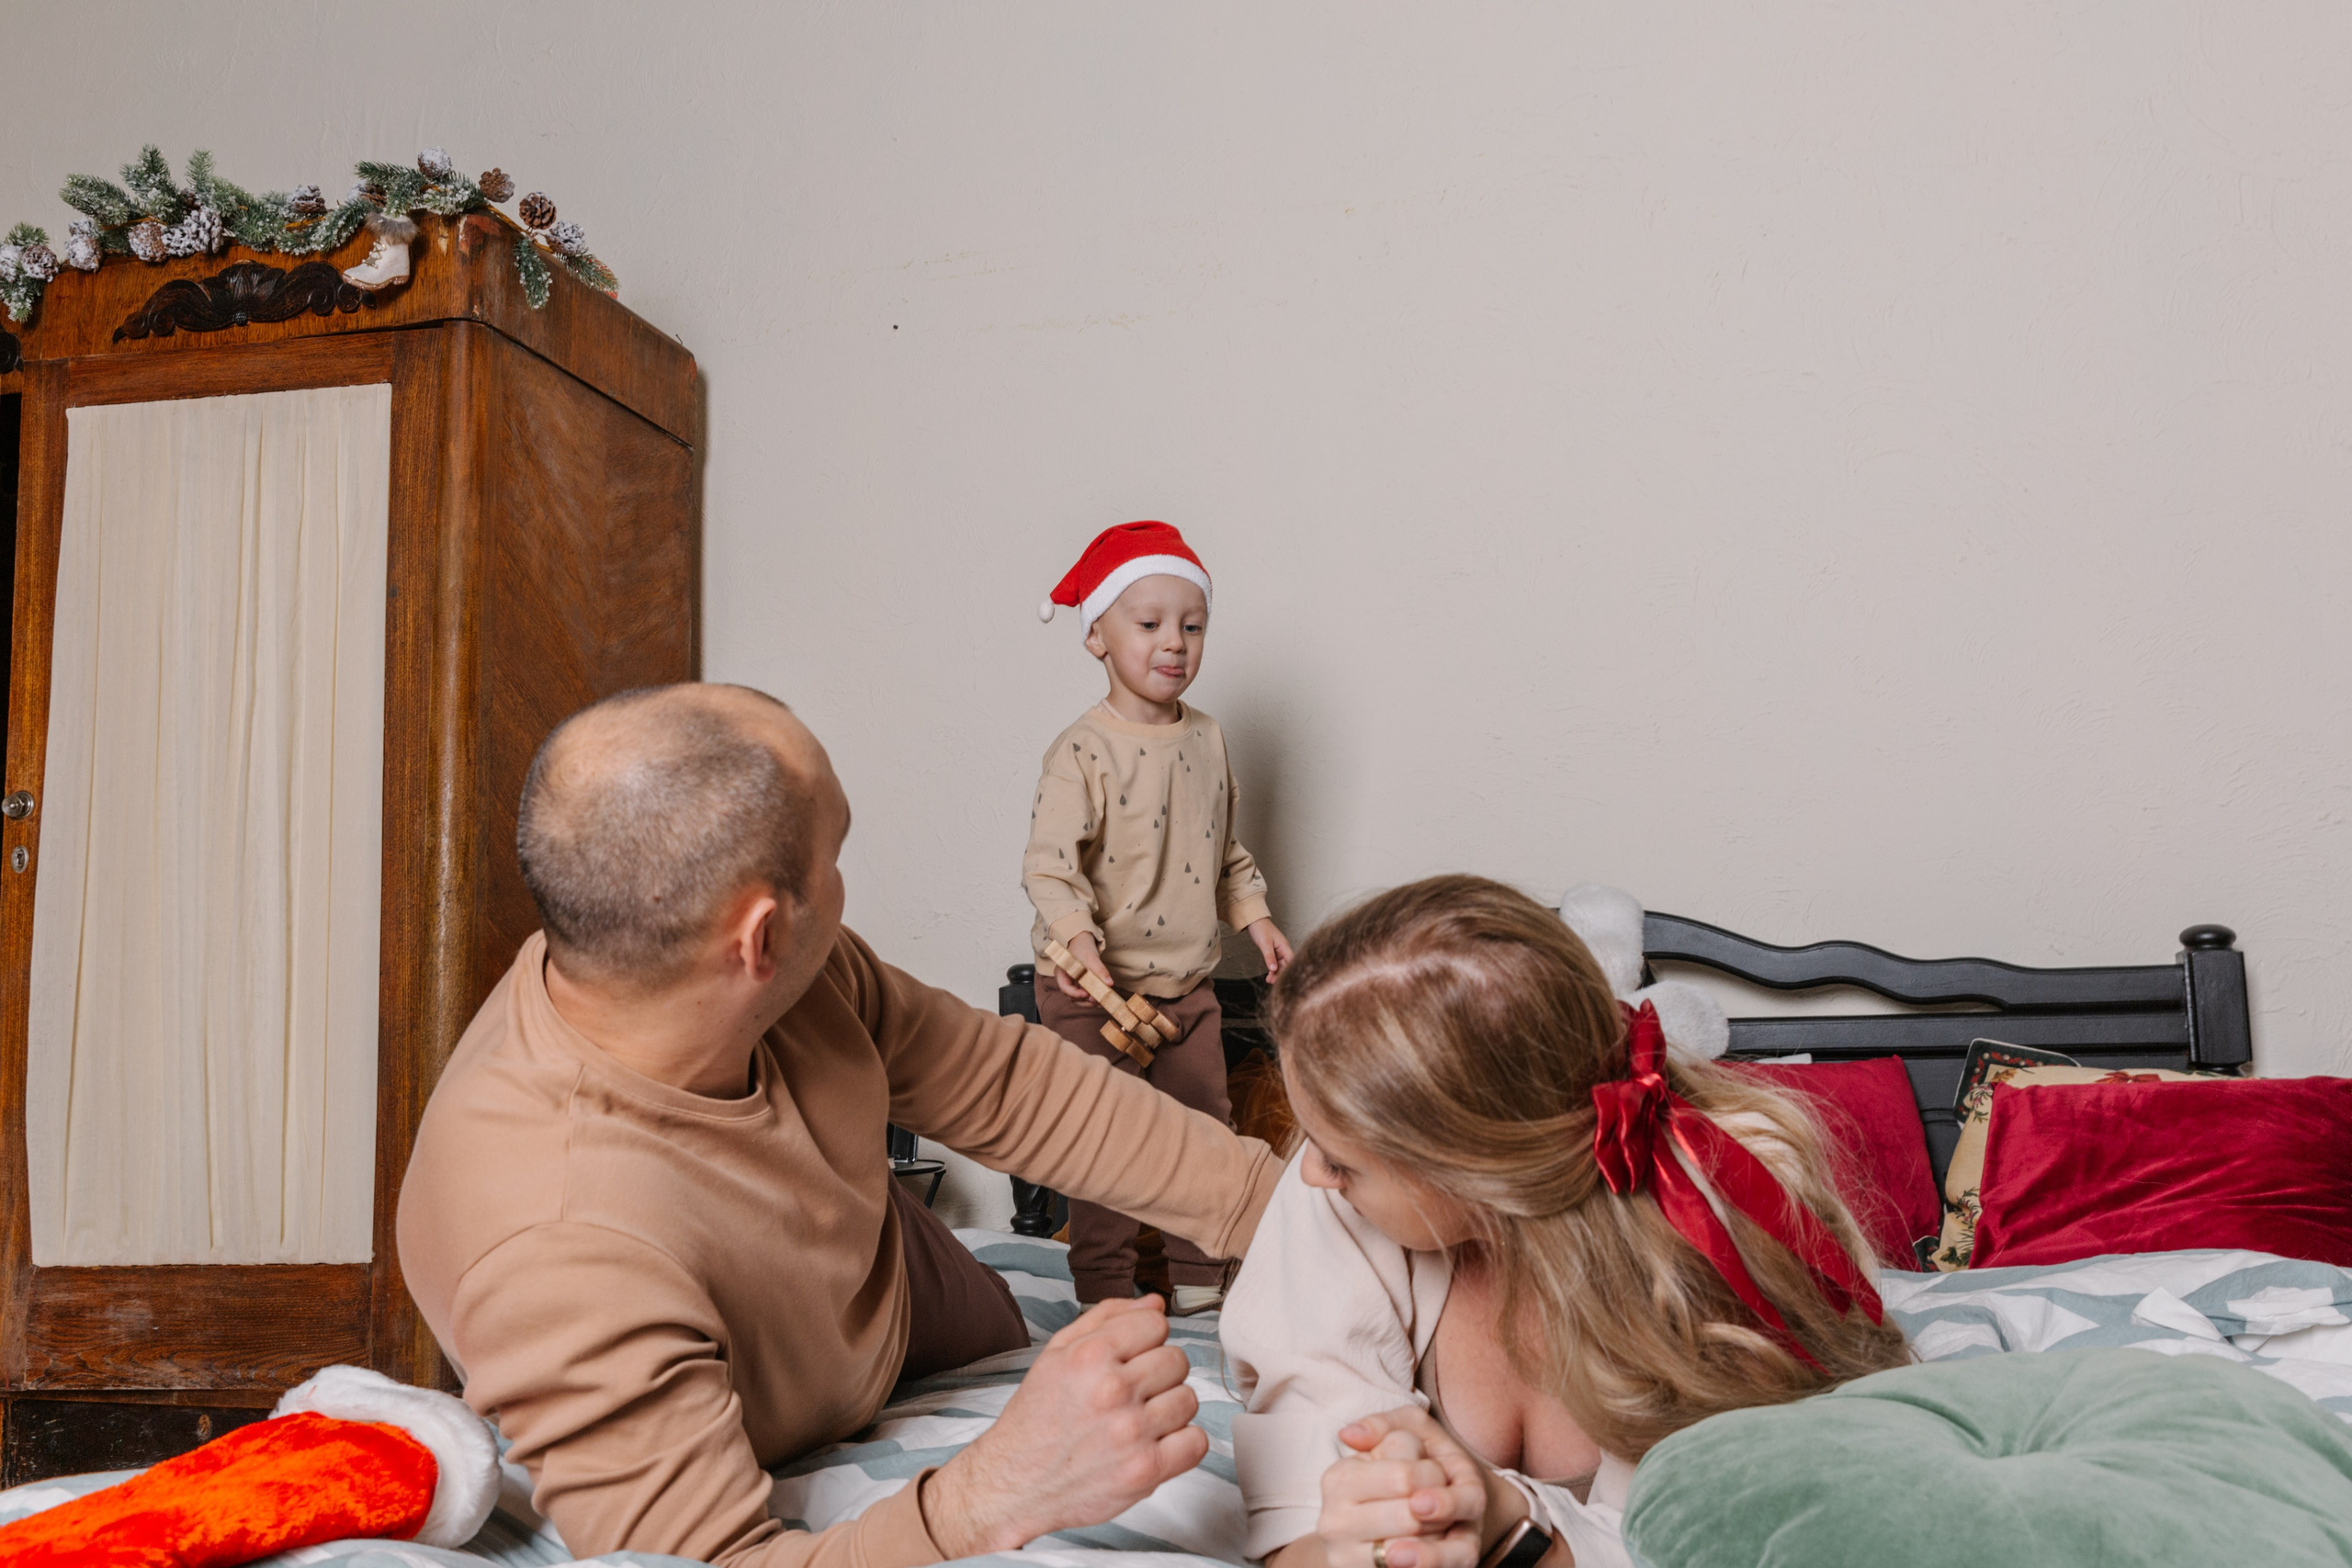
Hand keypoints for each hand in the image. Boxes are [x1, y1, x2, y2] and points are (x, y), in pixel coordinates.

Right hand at [922, 1296, 1203, 1554]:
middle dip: (1158, 1374)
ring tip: (1139, 1420)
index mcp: (1090, 1355)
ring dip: (1168, 1409)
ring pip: (1188, 1399)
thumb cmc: (1036, 1419)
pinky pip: (1196, 1442)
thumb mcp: (1057, 1353)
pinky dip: (1181, 1444)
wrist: (1015, 1484)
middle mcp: (1113, 1391)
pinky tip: (1154, 1443)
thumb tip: (1155, 1303)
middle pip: (1177, 1360)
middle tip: (1132, 1392)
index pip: (1157, 1323)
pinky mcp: (1146, 1471)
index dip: (1145, 1339)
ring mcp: (1132, 1433)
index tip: (1130, 1358)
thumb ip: (1106, 1318)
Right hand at [1054, 932, 1113, 1000]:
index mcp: (1061, 973)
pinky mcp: (1081, 985)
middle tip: (1098, 1000)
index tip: (1086, 994)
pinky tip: (1103, 1000)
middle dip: (1085, 1000)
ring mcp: (1073, 984)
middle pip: (1072, 996)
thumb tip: (1109, 983)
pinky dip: (1093, 998)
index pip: (1065, 988)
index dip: (1075, 994)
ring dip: (1090, 1002)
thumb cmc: (1082, 947)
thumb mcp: (1091, 957)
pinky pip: (1086, 994)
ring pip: (1079, 998)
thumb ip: (1100, 970)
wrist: (1083, 941)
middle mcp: (1065, 981)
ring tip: (1102, 1002)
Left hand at [1246, 918, 1294, 982]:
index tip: (1282, 979)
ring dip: (1275, 973)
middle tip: (1272, 981)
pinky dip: (1272, 969)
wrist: (1254, 921)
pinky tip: (1268, 975)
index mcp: (1285, 946)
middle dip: (1280, 973)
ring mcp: (1278, 951)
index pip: (1291, 961)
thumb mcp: (1265, 943)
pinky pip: (1275, 963)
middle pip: (1286, 965)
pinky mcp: (1273, 952)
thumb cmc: (1261, 929)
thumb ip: (1269, 956)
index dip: (1288, 970)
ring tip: (1269, 980)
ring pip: (1280, 965)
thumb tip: (1273, 968)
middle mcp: (1283, 949)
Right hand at [1317, 1408, 1491, 1567]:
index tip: (1427, 1468)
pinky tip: (1435, 1547)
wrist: (1420, 1517)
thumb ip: (1384, 1425)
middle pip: (1413, 1517)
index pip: (1404, 1477)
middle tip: (1433, 1497)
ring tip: (1434, 1522)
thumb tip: (1348, 1435)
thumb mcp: (1407, 1432)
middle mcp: (1335, 1524)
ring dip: (1442, 1532)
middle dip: (1440, 1503)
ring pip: (1420, 1551)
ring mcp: (1350, 1561)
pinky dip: (1440, 1559)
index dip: (1432, 1472)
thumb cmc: (1413, 1467)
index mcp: (1337, 1480)